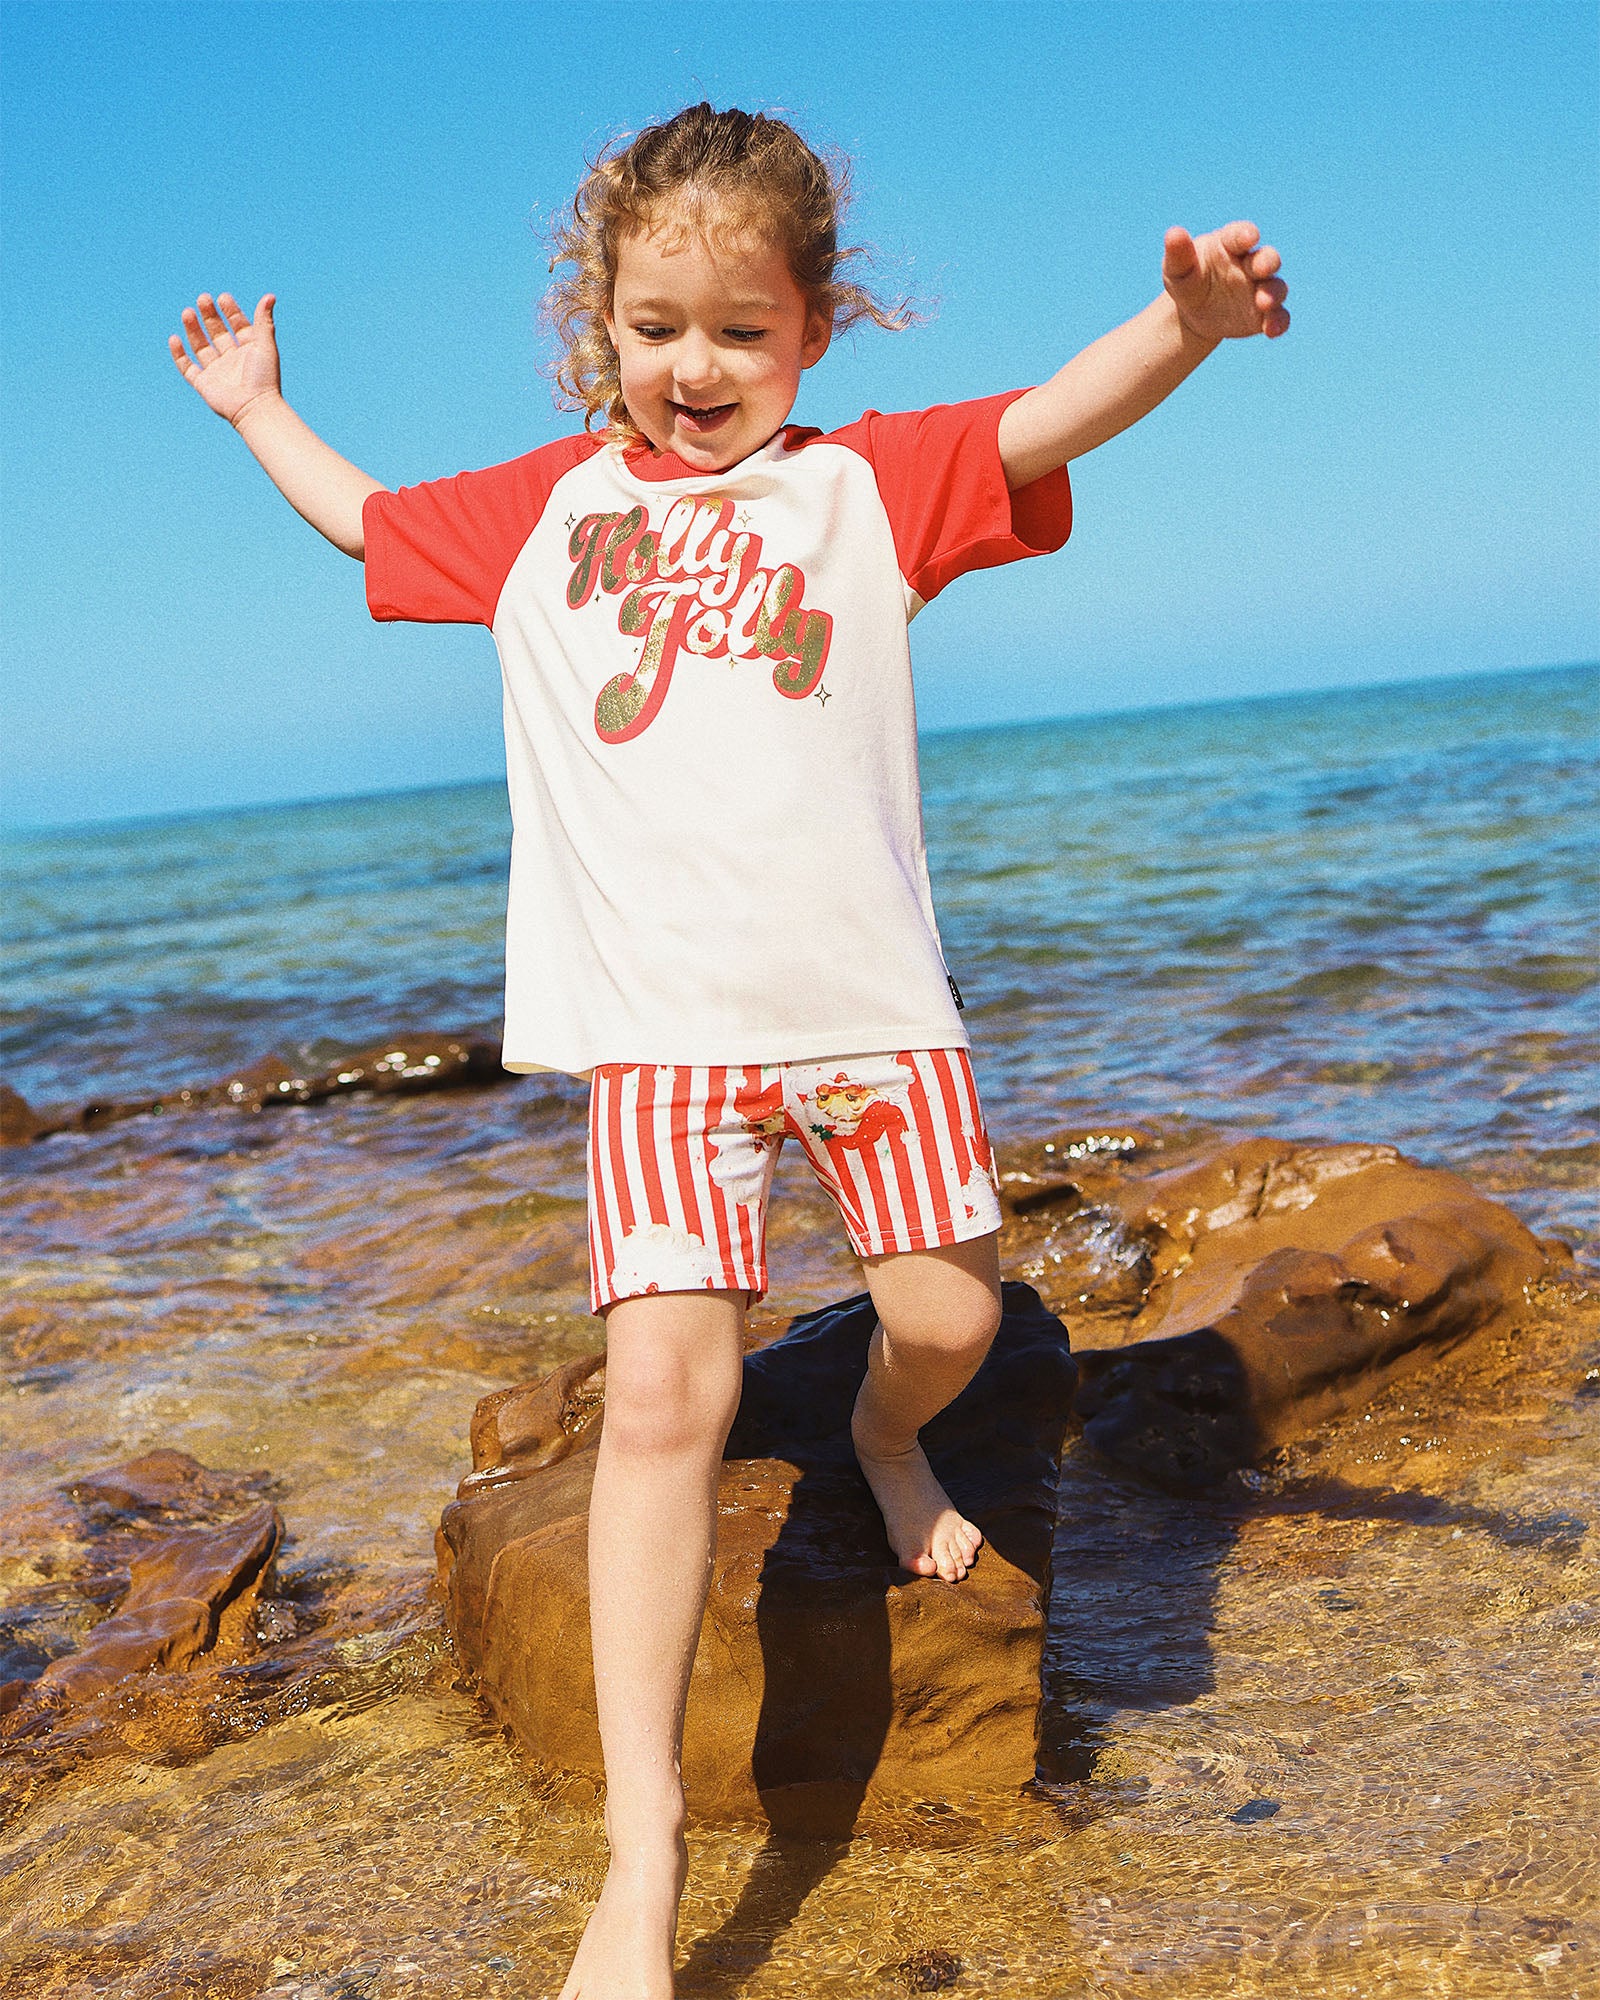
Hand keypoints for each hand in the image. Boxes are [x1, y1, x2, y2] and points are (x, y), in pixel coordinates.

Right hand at [168, 292, 282, 424]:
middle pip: (217, 333)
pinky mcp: (204, 384)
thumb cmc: (264, 378)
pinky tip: (175, 338)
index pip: (237, 326)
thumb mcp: (265, 345)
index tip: (222, 298)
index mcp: (249, 351)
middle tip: (203, 299)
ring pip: (201, 346)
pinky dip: (180, 354)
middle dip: (209, 316)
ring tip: (187, 312)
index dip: (230, 312)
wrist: (254, 409)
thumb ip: (264, 321)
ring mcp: (217, 371)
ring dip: (193, 329)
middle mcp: (232, 360)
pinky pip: (188, 367)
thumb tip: (270, 296)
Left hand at [1162, 223, 1289, 341]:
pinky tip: (1271, 330)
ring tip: (1264, 304)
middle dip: (1267, 262)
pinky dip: (1278, 322)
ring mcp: (1260, 288)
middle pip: (1267, 258)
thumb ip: (1178, 254)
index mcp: (1230, 245)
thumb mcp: (1177, 269)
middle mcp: (1251, 264)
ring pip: (1276, 287)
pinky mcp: (1263, 314)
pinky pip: (1278, 317)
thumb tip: (1173, 233)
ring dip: (1273, 294)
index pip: (1240, 235)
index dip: (1246, 234)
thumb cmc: (1187, 281)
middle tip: (1262, 268)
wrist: (1193, 313)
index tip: (1249, 237)